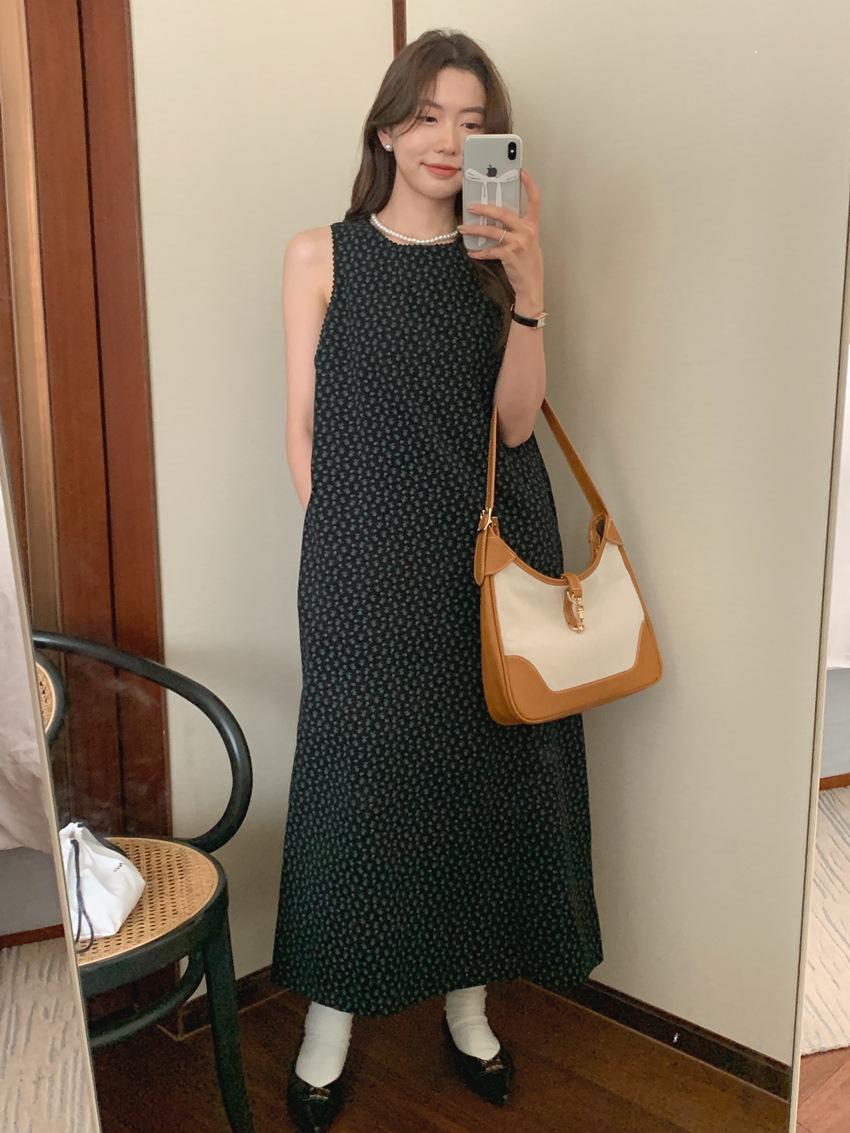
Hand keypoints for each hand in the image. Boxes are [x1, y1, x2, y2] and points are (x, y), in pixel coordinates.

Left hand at [458, 168, 543, 303]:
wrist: (531, 285)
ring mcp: (518, 243)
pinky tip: (471, 252)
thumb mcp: (527, 242)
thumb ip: (516, 229)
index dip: (529, 185)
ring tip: (463, 227)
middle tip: (471, 205)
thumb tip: (497, 219)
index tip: (521, 171)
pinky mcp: (509, 255)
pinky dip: (479, 252)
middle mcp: (527, 231)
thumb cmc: (528, 263)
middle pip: (504, 213)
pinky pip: (490, 250)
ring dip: (475, 229)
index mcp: (532, 225)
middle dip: (485, 208)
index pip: (535, 200)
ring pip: (492, 231)